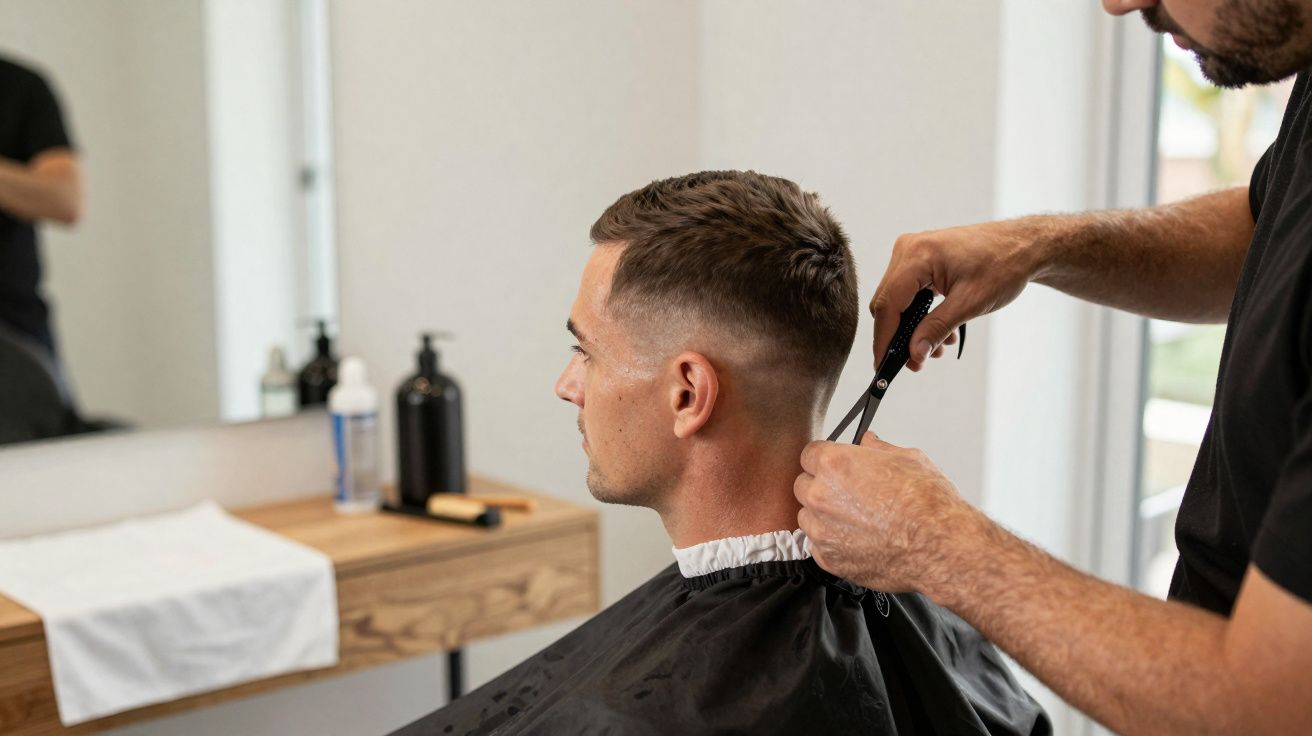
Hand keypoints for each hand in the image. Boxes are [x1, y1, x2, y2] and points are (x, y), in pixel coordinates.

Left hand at [794, 431, 984, 596]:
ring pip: (807, 517)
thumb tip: (868, 441)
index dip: (825, 460)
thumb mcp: (908, 458)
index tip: (834, 467)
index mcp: (834, 464)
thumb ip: (878, 448)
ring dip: (824, 516)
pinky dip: (832, 542)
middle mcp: (820, 496)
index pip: (809, 454)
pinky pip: (817, 545)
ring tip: (856, 520)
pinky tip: (857, 539)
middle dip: (821, 486)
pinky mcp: (828, 558)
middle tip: (848, 494)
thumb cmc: (928, 503)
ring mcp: (821, 530)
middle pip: (803, 485)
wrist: (939, 547)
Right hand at [872, 219, 1044, 370]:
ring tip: (936, 347)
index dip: (884, 338)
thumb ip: (936, 329)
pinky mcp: (920, 258)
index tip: (883, 364)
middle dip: (899, 335)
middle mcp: (908, 249)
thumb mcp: (970, 303)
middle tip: (915, 362)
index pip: (888, 303)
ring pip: (897, 299)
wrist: (1024, 245)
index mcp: (918, 254)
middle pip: (887, 302)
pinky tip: (939, 329)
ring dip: (911, 327)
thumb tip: (914, 355)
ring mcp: (913, 252)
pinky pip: (908, 291)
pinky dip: (919, 314)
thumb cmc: (1004, 265)